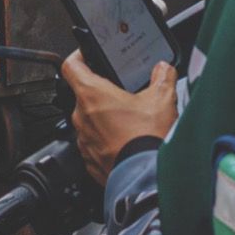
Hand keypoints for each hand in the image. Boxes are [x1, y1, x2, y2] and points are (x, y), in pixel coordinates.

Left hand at [62, 51, 176, 185]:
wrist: (148, 179)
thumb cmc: (148, 140)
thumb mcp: (163, 100)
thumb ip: (162, 78)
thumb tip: (163, 69)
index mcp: (92, 95)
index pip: (71, 66)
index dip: (78, 57)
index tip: (88, 56)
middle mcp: (82, 116)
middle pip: (83, 94)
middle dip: (102, 93)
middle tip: (121, 93)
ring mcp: (83, 140)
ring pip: (89, 120)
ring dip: (104, 118)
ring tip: (128, 120)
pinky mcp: (90, 160)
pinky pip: (94, 143)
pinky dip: (106, 140)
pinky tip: (126, 141)